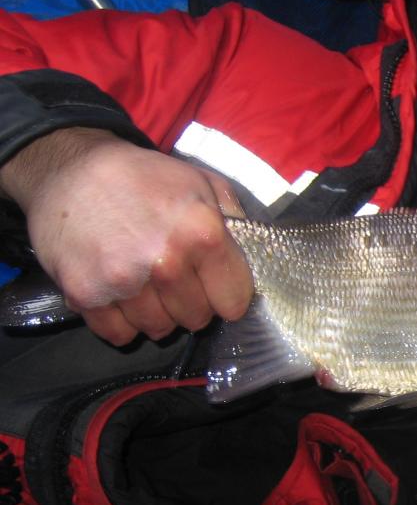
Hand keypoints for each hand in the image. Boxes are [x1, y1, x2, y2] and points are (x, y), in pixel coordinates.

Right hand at [0, 128, 253, 344]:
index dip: (228, 294)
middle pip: (196, 319)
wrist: (71, 170)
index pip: (234, 301)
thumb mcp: (203, 184)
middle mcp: (165, 263)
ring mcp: (122, 282)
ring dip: (157, 313)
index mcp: (202, 233)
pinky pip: (119, 334)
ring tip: (147, 283)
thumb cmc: (143, 178)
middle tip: (177, 279)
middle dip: (192, 303)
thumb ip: (235, 221)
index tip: (217, 286)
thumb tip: (257, 254)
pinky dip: (123, 321)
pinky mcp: (85, 295)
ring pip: (159, 329)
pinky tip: (122, 294)